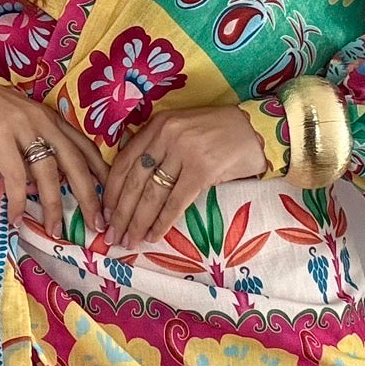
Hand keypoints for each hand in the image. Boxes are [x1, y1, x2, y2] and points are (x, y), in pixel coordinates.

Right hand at [0, 36, 109, 235]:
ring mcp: (20, 125)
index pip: (83, 145)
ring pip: (48, 172)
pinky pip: (15, 174)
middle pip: (75, 162)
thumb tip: (34, 174)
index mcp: (44, 113)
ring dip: (54, 205)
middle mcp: (39, 117)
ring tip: (57, 230)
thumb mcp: (7, 117)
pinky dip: (18, 199)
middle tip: (99, 225)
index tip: (109, 198)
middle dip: (89, 196)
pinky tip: (16, 217)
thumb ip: (25, 139)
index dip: (99, 173)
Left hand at [102, 105, 268, 251]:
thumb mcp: (182, 130)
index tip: (105, 213)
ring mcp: (185, 152)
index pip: (124, 161)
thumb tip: (132, 186)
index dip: (112, 191)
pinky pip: (176, 202)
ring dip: (138, 222)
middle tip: (112, 236)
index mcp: (158, 124)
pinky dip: (163, 222)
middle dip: (121, 213)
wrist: (259, 130)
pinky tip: (154, 236)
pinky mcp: (203, 170)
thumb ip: (158, 148)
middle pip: (134, 181)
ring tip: (130, 241)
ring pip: (152, 194)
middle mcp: (167, 135)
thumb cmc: (220, 133)